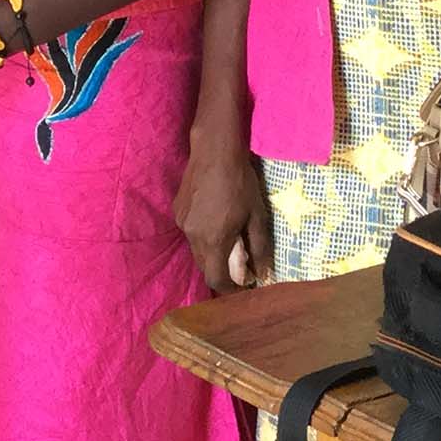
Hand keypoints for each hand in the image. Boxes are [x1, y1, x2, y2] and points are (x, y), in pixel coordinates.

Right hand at [174, 127, 271, 291]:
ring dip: (211, 253)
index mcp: (213, 239)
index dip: (228, 290)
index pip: (215, 279)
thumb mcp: (257, 216)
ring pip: (196, 249)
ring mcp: (182, 222)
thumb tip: (263, 274)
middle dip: (221, 272)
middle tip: (240, 266)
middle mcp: (192, 235)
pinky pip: (190, 233)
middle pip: (204, 266)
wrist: (215, 151)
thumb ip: (259, 248)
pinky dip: (203, 236)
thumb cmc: (241, 183)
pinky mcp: (177, 210)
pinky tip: (215, 220)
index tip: (241, 289)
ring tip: (229, 239)